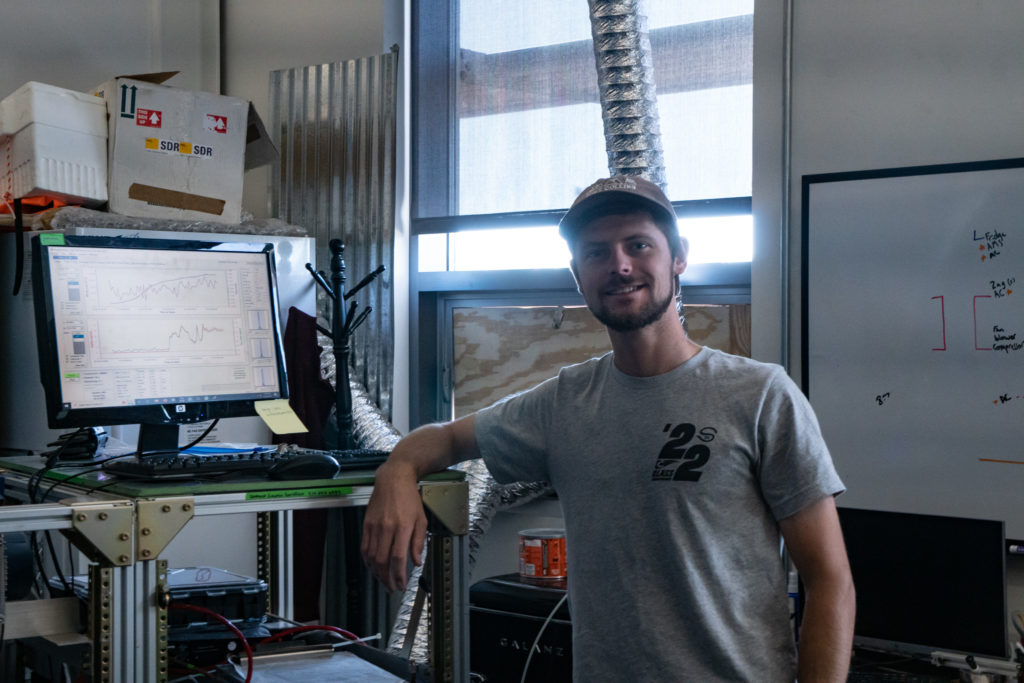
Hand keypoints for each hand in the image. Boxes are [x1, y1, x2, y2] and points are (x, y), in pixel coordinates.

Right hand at [361, 460, 427, 591]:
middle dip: (387, 578)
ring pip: (371, 557)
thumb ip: (418, 542)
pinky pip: (364, 547)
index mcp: (403, 527)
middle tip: (392, 587)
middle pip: (383, 561)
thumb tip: (416, 562)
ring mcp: (374, 526)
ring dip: (377, 572)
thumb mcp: (421, 519)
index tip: (402, 585)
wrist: (393, 479)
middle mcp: (387, 528)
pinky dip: (367, 561)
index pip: (398, 558)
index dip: (399, 575)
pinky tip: (373, 567)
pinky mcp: (366, 524)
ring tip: (383, 581)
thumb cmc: (410, 498)